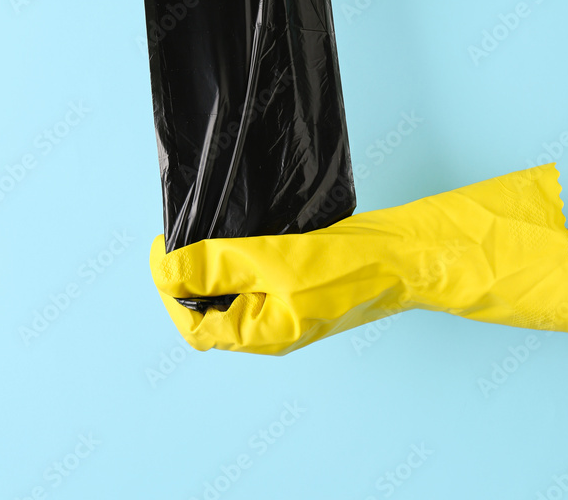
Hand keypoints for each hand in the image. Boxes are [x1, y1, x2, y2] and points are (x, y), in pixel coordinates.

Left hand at [148, 163, 567, 354]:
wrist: (404, 256)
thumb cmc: (347, 266)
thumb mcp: (273, 261)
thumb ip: (218, 265)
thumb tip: (167, 270)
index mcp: (261, 334)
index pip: (194, 324)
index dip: (168, 288)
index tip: (162, 246)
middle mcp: (269, 328)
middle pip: (208, 311)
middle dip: (185, 279)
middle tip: (178, 238)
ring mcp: (284, 309)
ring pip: (231, 294)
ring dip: (211, 267)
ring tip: (203, 233)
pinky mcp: (298, 288)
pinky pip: (255, 279)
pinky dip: (237, 259)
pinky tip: (238, 235)